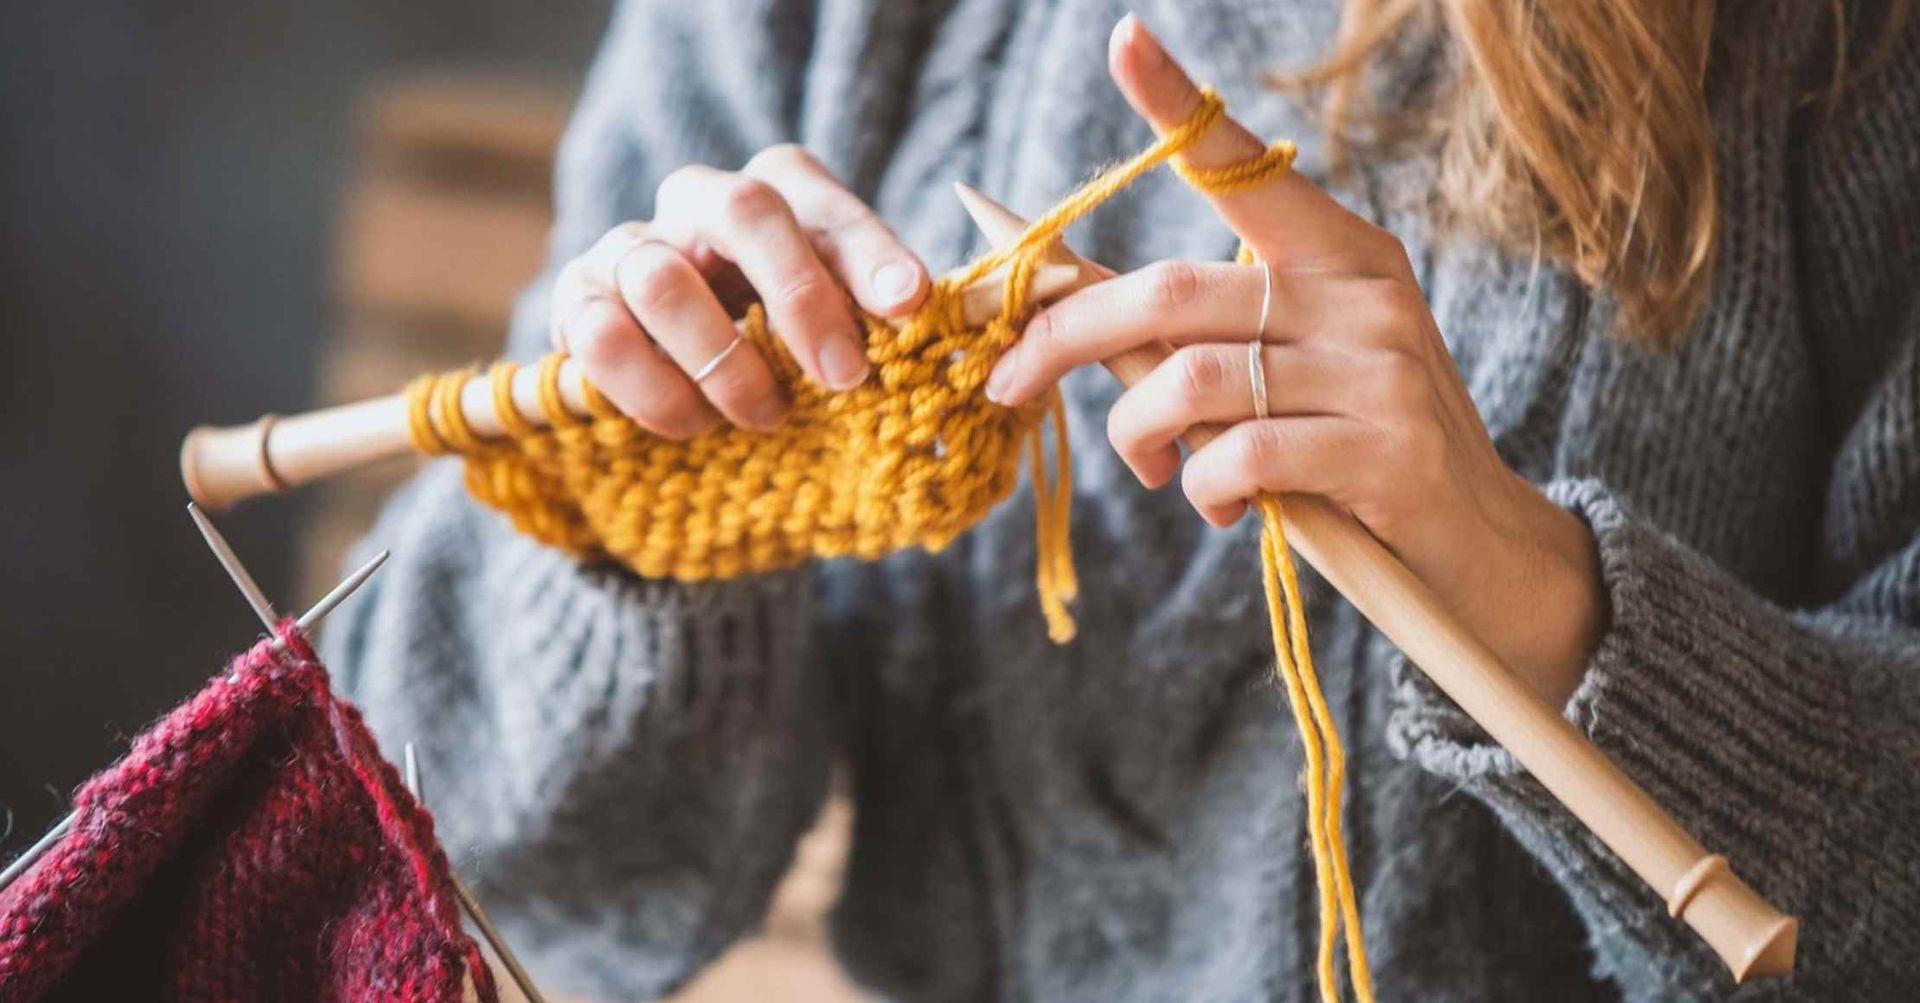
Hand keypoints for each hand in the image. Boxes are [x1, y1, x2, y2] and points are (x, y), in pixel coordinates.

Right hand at [550, 145, 929, 435]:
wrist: (681, 388)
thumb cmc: (785, 349)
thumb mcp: (843, 327)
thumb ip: (886, 320)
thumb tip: (944, 334)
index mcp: (776, 193)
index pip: (821, 199)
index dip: (869, 249)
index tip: (911, 304)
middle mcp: (698, 202)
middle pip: (745, 209)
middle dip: (802, 299)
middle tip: (845, 378)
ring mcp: (629, 248)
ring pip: (663, 278)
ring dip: (726, 363)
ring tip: (766, 417)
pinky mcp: (576, 305)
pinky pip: (601, 338)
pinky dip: (657, 392)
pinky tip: (696, 425)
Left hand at [985, 15, 1602, 704]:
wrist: (1479, 544)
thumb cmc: (1357, 448)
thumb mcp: (1291, 370)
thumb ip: (1201, 336)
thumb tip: (1073, 313)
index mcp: (1341, 252)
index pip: (1246, 164)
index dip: (1179, 105)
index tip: (1122, 38)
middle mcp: (1364, 294)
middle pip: (1173, 290)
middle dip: (1066, 337)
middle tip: (1007, 381)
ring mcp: (1381, 369)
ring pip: (1193, 379)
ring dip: (1135, 434)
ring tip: (1149, 465)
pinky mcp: (1386, 451)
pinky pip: (1240, 456)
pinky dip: (1201, 488)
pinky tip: (1216, 505)